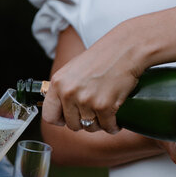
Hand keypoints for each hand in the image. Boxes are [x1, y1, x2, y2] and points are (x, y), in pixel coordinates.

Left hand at [43, 19, 140, 134]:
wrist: (126, 49)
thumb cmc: (102, 57)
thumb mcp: (73, 69)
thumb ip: (65, 87)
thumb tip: (62, 107)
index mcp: (58, 83)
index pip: (49, 115)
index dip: (60, 120)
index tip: (68, 118)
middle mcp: (69, 93)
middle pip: (72, 124)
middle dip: (84, 122)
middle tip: (93, 114)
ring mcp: (86, 100)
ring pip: (90, 127)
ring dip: (99, 124)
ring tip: (105, 115)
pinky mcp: (104, 106)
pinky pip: (107, 127)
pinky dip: (113, 126)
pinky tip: (116, 120)